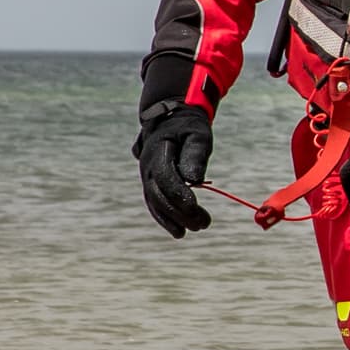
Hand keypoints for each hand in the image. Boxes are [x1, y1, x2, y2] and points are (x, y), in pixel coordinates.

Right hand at [135, 103, 214, 236]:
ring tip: (195, 229)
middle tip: (204, 223)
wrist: (171, 118)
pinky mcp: (150, 184)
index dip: (179, 193)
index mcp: (157, 150)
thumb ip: (195, 154)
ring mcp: (146, 176)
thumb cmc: (189, 126)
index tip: (195, 207)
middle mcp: (147, 166)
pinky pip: (154, 204)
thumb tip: (195, 179)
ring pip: (155, 202)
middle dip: (180, 212)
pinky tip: (179, 231)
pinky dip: (166, 219)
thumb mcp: (197, 134)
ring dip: (173, 220)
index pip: (165, 177)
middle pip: (159, 194)